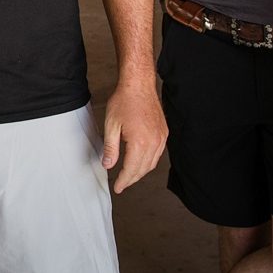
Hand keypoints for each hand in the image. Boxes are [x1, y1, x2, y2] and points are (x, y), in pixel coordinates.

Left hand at [100, 79, 166, 193]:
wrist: (138, 85)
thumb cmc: (124, 101)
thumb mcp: (111, 125)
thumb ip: (111, 148)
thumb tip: (108, 165)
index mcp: (140, 142)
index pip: (132, 169)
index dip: (124, 180)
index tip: (118, 188)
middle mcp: (154, 142)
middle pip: (143, 169)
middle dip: (132, 179)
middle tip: (122, 184)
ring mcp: (161, 137)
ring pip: (152, 163)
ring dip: (141, 172)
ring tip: (129, 175)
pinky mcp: (164, 133)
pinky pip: (158, 153)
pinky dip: (149, 161)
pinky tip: (141, 161)